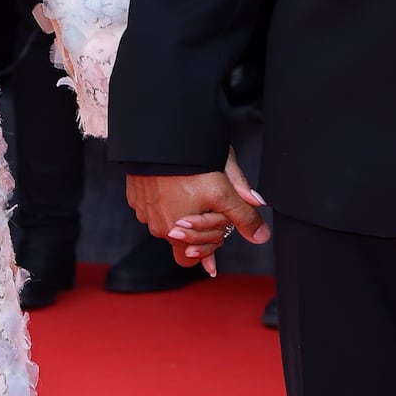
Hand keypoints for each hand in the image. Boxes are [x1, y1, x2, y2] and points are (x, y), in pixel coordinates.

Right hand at [127, 155, 270, 275]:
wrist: (161, 137)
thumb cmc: (192, 165)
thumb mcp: (225, 191)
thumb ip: (244, 217)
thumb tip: (260, 237)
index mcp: (178, 234)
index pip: (192, 258)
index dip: (210, 242)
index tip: (218, 220)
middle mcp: (157, 228)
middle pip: (182, 240)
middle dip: (199, 226)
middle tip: (210, 202)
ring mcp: (143, 212)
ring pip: (168, 221)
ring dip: (182, 212)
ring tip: (192, 188)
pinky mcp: (135, 196)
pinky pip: (152, 206)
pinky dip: (164, 199)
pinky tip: (174, 183)